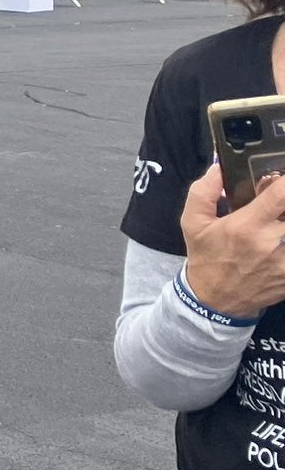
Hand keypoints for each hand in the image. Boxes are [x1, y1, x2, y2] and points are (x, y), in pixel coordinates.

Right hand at [181, 166, 284, 318]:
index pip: (281, 195)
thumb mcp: (192, 223)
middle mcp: (270, 242)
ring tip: (278, 227)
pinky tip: (278, 246)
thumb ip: (203, 192)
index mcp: (246, 226)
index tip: (282, 181)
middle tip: (279, 208)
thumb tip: (219, 168)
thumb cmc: (206, 257)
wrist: (214, 301)